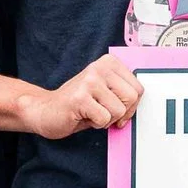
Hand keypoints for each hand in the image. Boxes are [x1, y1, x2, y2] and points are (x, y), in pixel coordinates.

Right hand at [22, 53, 142, 137]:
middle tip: (105, 113)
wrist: (46, 110)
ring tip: (92, 112)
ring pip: (119, 110)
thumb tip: (141, 102)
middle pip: (132, 97)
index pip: (138, 88)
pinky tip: (84, 116)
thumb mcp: (105, 92)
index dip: (131, 106)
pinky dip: (96, 124)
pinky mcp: (80, 98)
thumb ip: (123, 92)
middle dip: (122, 113)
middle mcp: (99, 68)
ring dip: (107, 119)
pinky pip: (104, 119)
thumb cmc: (79, 104)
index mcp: (109, 63)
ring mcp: (89, 81)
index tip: (118, 108)